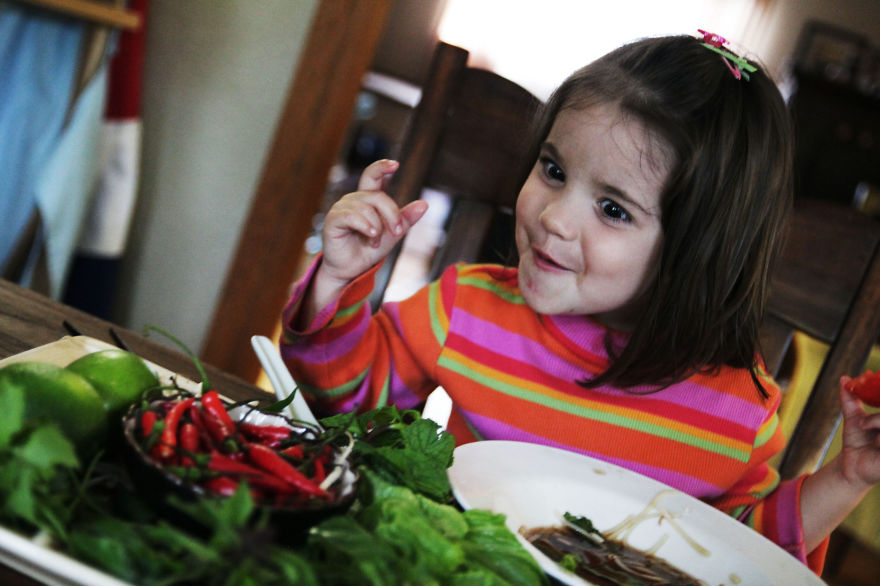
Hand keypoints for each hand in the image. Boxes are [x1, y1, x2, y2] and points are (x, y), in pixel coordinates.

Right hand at [319, 159, 428, 286]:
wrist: (351, 270)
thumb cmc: (369, 249)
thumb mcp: (393, 234)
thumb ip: (405, 219)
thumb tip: (424, 204)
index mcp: (368, 198)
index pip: (374, 175)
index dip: (382, 167)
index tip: (396, 164)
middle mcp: (354, 199)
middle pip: (377, 196)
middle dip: (392, 214)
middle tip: (398, 231)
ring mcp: (342, 207)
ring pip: (367, 207)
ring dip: (377, 227)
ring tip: (374, 242)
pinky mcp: (333, 219)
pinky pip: (352, 215)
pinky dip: (365, 225)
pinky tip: (371, 236)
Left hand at [837, 375, 879, 488]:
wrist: (850, 466)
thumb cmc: (857, 441)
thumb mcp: (853, 417)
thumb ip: (850, 399)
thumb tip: (844, 378)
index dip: (878, 401)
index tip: (867, 397)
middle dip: (878, 418)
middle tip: (862, 422)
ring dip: (878, 423)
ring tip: (866, 431)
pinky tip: (875, 446)